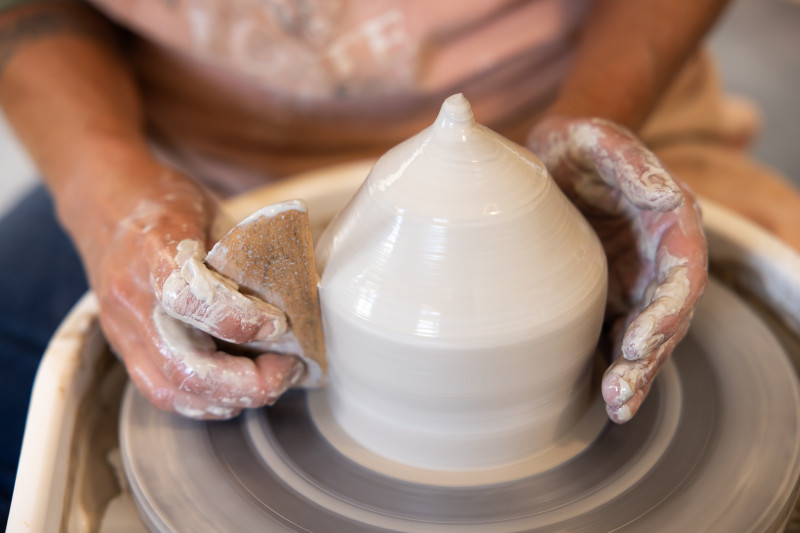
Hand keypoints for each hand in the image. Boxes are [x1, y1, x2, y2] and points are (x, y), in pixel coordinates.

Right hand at [91, 169, 304, 419]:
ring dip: (229, 398)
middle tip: (287, 369)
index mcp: (154, 250)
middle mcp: (132, 297)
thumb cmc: (166, 203)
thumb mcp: (211, 210)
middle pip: (183, 364)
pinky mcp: (123, 346)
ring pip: (170, 388)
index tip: (277, 323)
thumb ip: (242, 254)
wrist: (104, 203)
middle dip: (245, 381)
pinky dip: (203, 402)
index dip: (238, 319)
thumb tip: (295, 295)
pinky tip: (236, 396)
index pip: (190, 297)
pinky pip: (159, 390)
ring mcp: (122, 327)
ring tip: (271, 383)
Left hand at [528, 116, 706, 422]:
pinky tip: (605, 396)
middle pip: (668, 315)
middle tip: (621, 394)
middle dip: (649, 358)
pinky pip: (620, 334)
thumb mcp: (597, 139)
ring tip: (617, 406)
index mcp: (670, 220)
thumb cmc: (578, 146)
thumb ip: (628, 160)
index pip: (682, 272)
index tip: (639, 341)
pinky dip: (615, 365)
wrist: (553, 159)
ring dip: (635, 373)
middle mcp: (661, 256)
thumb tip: (663, 194)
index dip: (667, 310)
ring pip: (648, 334)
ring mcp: (637, 280)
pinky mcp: (612, 295)